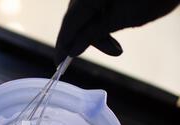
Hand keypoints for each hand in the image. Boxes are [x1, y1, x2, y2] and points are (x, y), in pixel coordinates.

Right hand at [55, 0, 179, 62]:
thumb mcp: (121, 19)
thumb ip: (93, 34)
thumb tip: (72, 49)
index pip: (69, 22)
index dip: (63, 44)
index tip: (58, 62)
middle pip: (76, 17)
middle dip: (87, 39)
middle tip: (110, 53)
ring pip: (86, 13)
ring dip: (98, 32)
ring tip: (118, 48)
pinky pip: (95, 7)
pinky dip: (102, 22)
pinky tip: (113, 33)